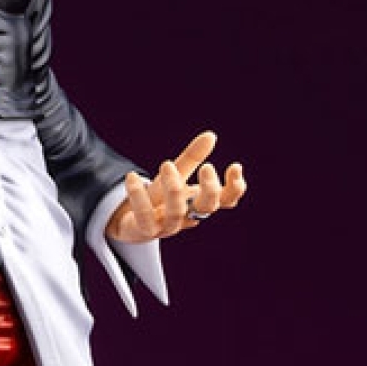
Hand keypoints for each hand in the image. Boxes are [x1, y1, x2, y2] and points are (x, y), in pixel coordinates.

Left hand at [106, 130, 246, 243]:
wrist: (131, 223)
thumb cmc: (159, 199)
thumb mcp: (176, 175)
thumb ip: (192, 158)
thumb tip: (211, 135)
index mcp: (199, 203)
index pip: (226, 201)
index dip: (235, 187)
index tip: (235, 166)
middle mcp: (187, 217)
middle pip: (207, 208)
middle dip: (210, 189)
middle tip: (208, 166)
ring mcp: (167, 226)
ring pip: (176, 212)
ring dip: (174, 189)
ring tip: (167, 164)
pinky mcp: (145, 230)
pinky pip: (144, 216)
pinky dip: (138, 196)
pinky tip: (131, 177)